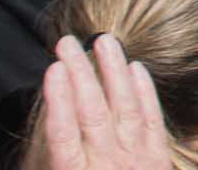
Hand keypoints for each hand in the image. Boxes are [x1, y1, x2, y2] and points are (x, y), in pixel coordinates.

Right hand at [39, 34, 171, 169]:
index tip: (54, 68)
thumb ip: (49, 155)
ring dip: (114, 71)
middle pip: (93, 113)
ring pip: (125, 108)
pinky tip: (136, 67)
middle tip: (67, 42)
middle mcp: (107, 166)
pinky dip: (145, 92)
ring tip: (105, 41)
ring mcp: (136, 160)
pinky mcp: (158, 158)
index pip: (63, 135)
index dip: (59, 100)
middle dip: (80, 74)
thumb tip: (38, 122)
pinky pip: (152, 119)